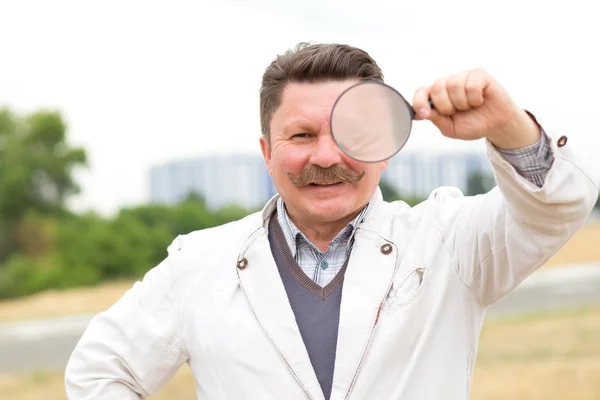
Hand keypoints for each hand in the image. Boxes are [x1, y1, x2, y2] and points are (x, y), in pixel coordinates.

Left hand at [412, 68, 539, 148]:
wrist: (495, 124)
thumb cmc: (472, 124)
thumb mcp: (450, 128)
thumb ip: (436, 119)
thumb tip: (421, 112)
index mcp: (437, 97)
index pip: (421, 92)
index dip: (419, 102)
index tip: (424, 114)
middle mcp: (448, 83)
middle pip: (436, 87)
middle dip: (446, 105)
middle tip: (456, 112)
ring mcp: (463, 77)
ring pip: (454, 85)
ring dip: (462, 102)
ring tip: (469, 106)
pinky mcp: (479, 74)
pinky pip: (471, 84)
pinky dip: (475, 98)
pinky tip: (479, 100)